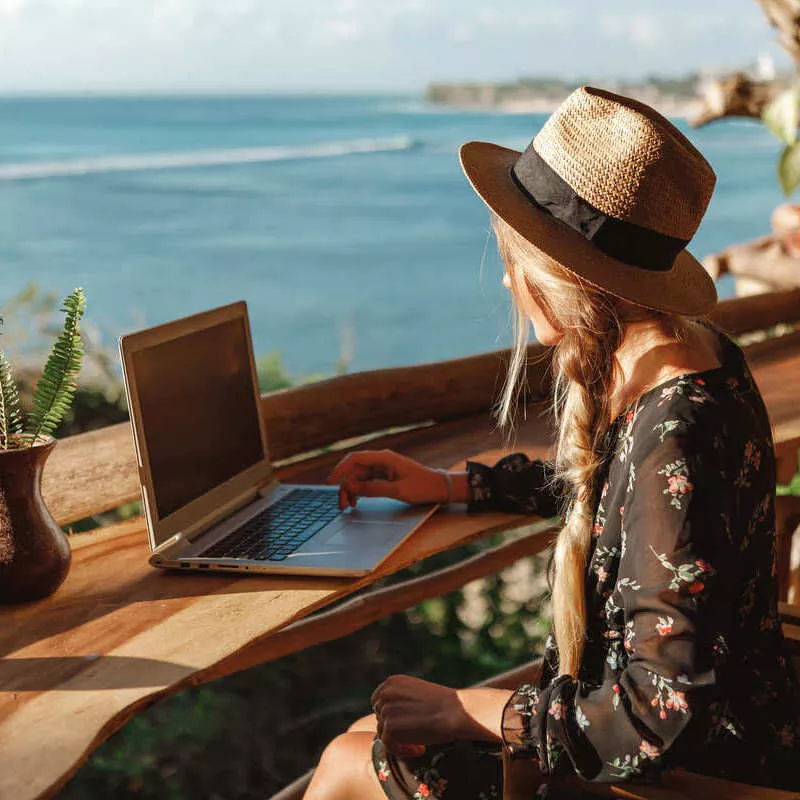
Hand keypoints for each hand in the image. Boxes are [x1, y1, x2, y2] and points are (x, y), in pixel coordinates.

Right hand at [325, 449, 449, 509]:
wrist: (439, 487)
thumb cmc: (423, 486)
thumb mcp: (397, 490)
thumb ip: (373, 489)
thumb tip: (351, 487)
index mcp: (385, 458)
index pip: (355, 459)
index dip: (340, 469)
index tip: (330, 483)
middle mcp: (382, 460)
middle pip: (355, 469)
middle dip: (344, 484)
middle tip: (340, 503)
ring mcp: (383, 467)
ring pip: (359, 476)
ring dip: (351, 489)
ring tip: (347, 505)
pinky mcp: (385, 475)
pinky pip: (366, 480)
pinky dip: (359, 489)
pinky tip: (356, 500)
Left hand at [370, 675, 460, 755]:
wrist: (456, 712)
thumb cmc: (442, 704)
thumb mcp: (416, 692)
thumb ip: (400, 699)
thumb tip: (389, 716)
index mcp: (392, 681)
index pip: (378, 702)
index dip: (390, 716)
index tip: (407, 725)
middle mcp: (385, 692)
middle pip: (379, 718)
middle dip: (394, 729)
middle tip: (414, 736)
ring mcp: (386, 709)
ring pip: (383, 733)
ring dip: (399, 741)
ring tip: (420, 743)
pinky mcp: (390, 727)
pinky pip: (388, 746)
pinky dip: (402, 751)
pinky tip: (420, 749)